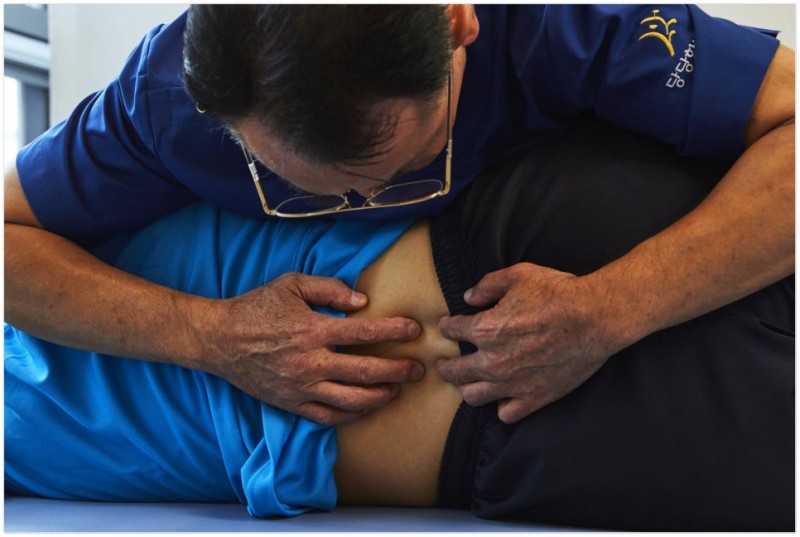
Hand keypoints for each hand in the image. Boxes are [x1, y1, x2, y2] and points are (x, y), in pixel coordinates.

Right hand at [200, 273, 423, 424]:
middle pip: (366, 371)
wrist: (219, 339)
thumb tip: (362, 302)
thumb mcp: (291, 284)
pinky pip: (328, 417)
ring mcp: (301, 387)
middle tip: (418, 369)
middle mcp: (310, 362)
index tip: (414, 330)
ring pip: (351, 401)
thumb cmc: (257, 307)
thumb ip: (329, 288)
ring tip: (397, 389)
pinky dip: (352, 415)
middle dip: (398, 370)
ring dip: (380, 396)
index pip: (364, 331)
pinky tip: (367, 407)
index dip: (394, 331)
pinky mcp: (291, 403)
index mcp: (312, 329)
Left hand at [437, 262, 624, 423]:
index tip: (448, 326)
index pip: (452, 331)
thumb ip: (488, 285)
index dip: (447, 326)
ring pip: (473, 396)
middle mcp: (493, 361)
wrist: (594, 317)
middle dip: (445, 365)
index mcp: (485, 330)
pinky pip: (506, 413)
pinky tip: (503, 397)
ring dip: (467, 387)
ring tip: (468, 382)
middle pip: (454, 371)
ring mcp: (512, 384)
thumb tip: (470, 297)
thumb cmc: (558, 293)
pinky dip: (501, 406)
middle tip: (443, 363)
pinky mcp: (535, 398)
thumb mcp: (518, 276)